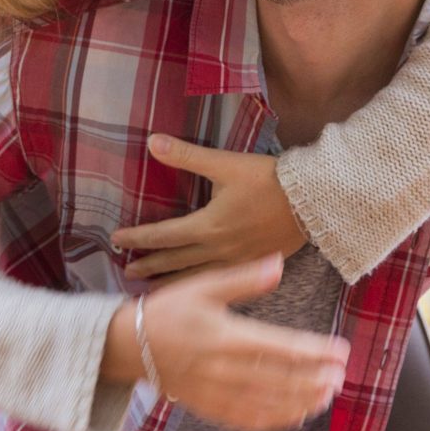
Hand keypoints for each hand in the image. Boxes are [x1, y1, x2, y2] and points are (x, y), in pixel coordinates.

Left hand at [111, 135, 307, 279]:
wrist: (314, 202)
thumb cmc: (270, 180)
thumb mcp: (225, 164)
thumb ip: (187, 155)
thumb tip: (152, 141)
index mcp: (208, 226)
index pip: (163, 235)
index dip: (137, 238)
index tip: (116, 241)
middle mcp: (218, 249)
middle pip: (174, 261)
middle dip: (148, 265)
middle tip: (124, 271)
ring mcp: (236, 261)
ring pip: (195, 276)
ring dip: (170, 281)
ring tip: (151, 288)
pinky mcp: (253, 265)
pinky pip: (218, 281)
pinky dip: (198, 286)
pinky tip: (195, 289)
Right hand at [135, 255, 348, 430]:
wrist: (127, 344)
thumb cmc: (168, 310)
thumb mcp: (203, 285)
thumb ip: (243, 279)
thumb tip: (278, 264)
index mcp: (224, 335)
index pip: (278, 346)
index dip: (312, 351)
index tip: (340, 352)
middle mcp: (221, 368)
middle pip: (277, 379)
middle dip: (313, 380)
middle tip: (341, 378)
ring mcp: (213, 391)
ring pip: (264, 403)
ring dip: (299, 402)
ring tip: (326, 397)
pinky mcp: (206, 406)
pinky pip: (244, 419)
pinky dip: (272, 421)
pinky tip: (294, 417)